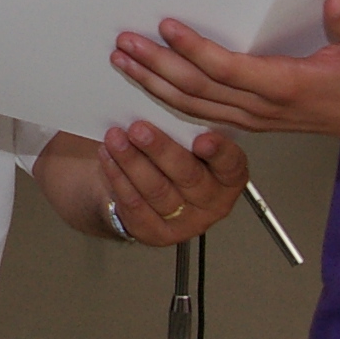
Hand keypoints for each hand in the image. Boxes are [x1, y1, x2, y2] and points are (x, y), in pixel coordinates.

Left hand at [95, 120, 246, 243]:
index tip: (202, 139)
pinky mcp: (156, 233)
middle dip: (161, 150)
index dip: (219, 152)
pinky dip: (118, 177)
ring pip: (157, 190)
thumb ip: (186, 129)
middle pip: (189, 176)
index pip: (231, 164)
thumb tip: (166, 104)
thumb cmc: (170, 157)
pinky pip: (135, 205)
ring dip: (132, 162)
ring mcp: (185, 222)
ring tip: (115, 138)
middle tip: (139, 129)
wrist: (142, 190)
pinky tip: (108, 157)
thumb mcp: (186, 141)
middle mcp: (213, 203)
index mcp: (229, 177)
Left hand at [112, 0, 339, 138]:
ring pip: (192, 105)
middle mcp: (261, 107)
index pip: (227, 68)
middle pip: (197, 89)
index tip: (167, 25)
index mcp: (285, 85)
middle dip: (156, 66)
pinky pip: (200, 113)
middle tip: (124, 42)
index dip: (194, 48)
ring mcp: (252, 118)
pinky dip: (168, 99)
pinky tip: (146, 84)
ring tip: (122, 60)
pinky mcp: (248, 121)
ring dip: (154, 83)